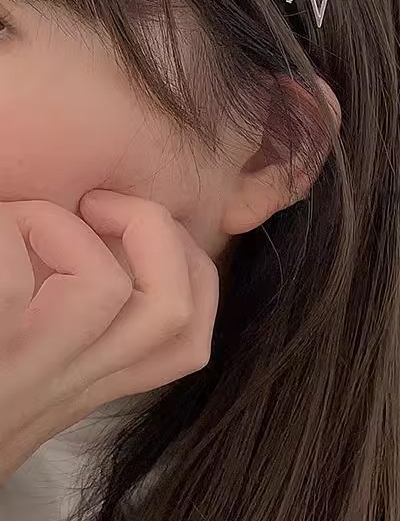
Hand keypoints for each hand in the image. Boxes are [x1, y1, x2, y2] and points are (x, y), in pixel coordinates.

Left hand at [0, 190, 219, 483]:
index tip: (143, 230)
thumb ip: (72, 331)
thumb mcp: (29, 379)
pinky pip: (10, 279)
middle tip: (99, 204)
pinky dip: (6, 232)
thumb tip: (108, 251)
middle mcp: (69, 384)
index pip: (188, 342)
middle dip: (156, 229)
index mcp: (87, 382)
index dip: (194, 271)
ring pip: (106, 288)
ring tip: (27, 220)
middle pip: (173, 310)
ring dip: (67, 227)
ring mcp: (30, 372)